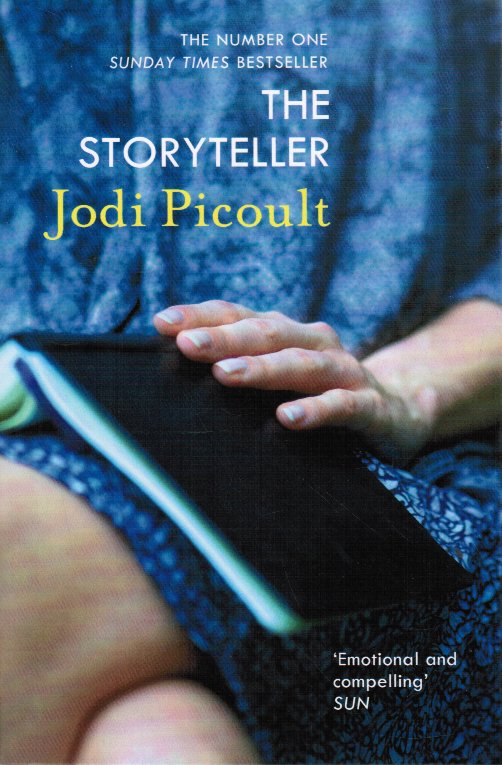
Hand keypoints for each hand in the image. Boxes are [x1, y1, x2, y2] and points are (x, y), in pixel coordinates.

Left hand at [154, 300, 432, 458]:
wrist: (397, 411)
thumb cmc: (320, 392)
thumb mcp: (279, 374)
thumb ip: (238, 364)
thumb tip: (175, 362)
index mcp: (287, 333)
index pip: (239, 316)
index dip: (202, 315)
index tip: (161, 322)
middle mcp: (315, 343)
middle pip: (267, 334)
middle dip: (225, 338)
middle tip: (187, 345)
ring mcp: (345, 372)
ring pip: (302, 364)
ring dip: (263, 368)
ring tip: (227, 374)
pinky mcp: (370, 406)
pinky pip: (342, 405)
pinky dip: (316, 410)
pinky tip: (288, 418)